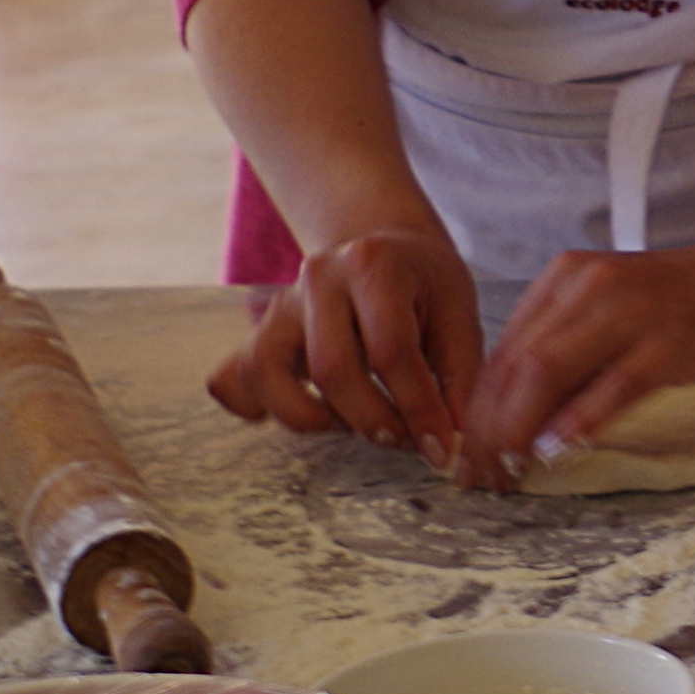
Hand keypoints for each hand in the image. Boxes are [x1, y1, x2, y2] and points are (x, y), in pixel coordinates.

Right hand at [209, 225, 485, 474]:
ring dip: (317, 419)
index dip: (418, 408)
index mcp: (374, 264)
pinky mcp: (258, 331)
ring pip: (271, 376)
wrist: (384, 246)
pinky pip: (235, 380)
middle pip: (331, 368)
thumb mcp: (459, 314)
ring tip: (359, 421)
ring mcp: (280, 304)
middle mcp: (318, 277)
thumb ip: (459, 377)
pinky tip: (307, 413)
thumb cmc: (425, 284)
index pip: (391, 350)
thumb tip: (449, 445)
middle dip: (372, 419)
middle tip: (404, 439)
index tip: (440, 447)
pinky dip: (260, 409)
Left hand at [459, 225, 694, 475]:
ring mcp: (634, 308)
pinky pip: (613, 386)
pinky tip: (560, 452)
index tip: (469, 460)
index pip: (502, 353)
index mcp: (571, 277)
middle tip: (480, 480)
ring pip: (546, 373)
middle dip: (487, 431)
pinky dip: (579, 423)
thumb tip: (522, 423)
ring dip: (519, 433)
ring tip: (510, 475)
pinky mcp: (675, 337)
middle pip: (513, 366)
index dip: (476, 413)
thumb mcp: (625, 317)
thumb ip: (577, 355)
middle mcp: (592, 283)